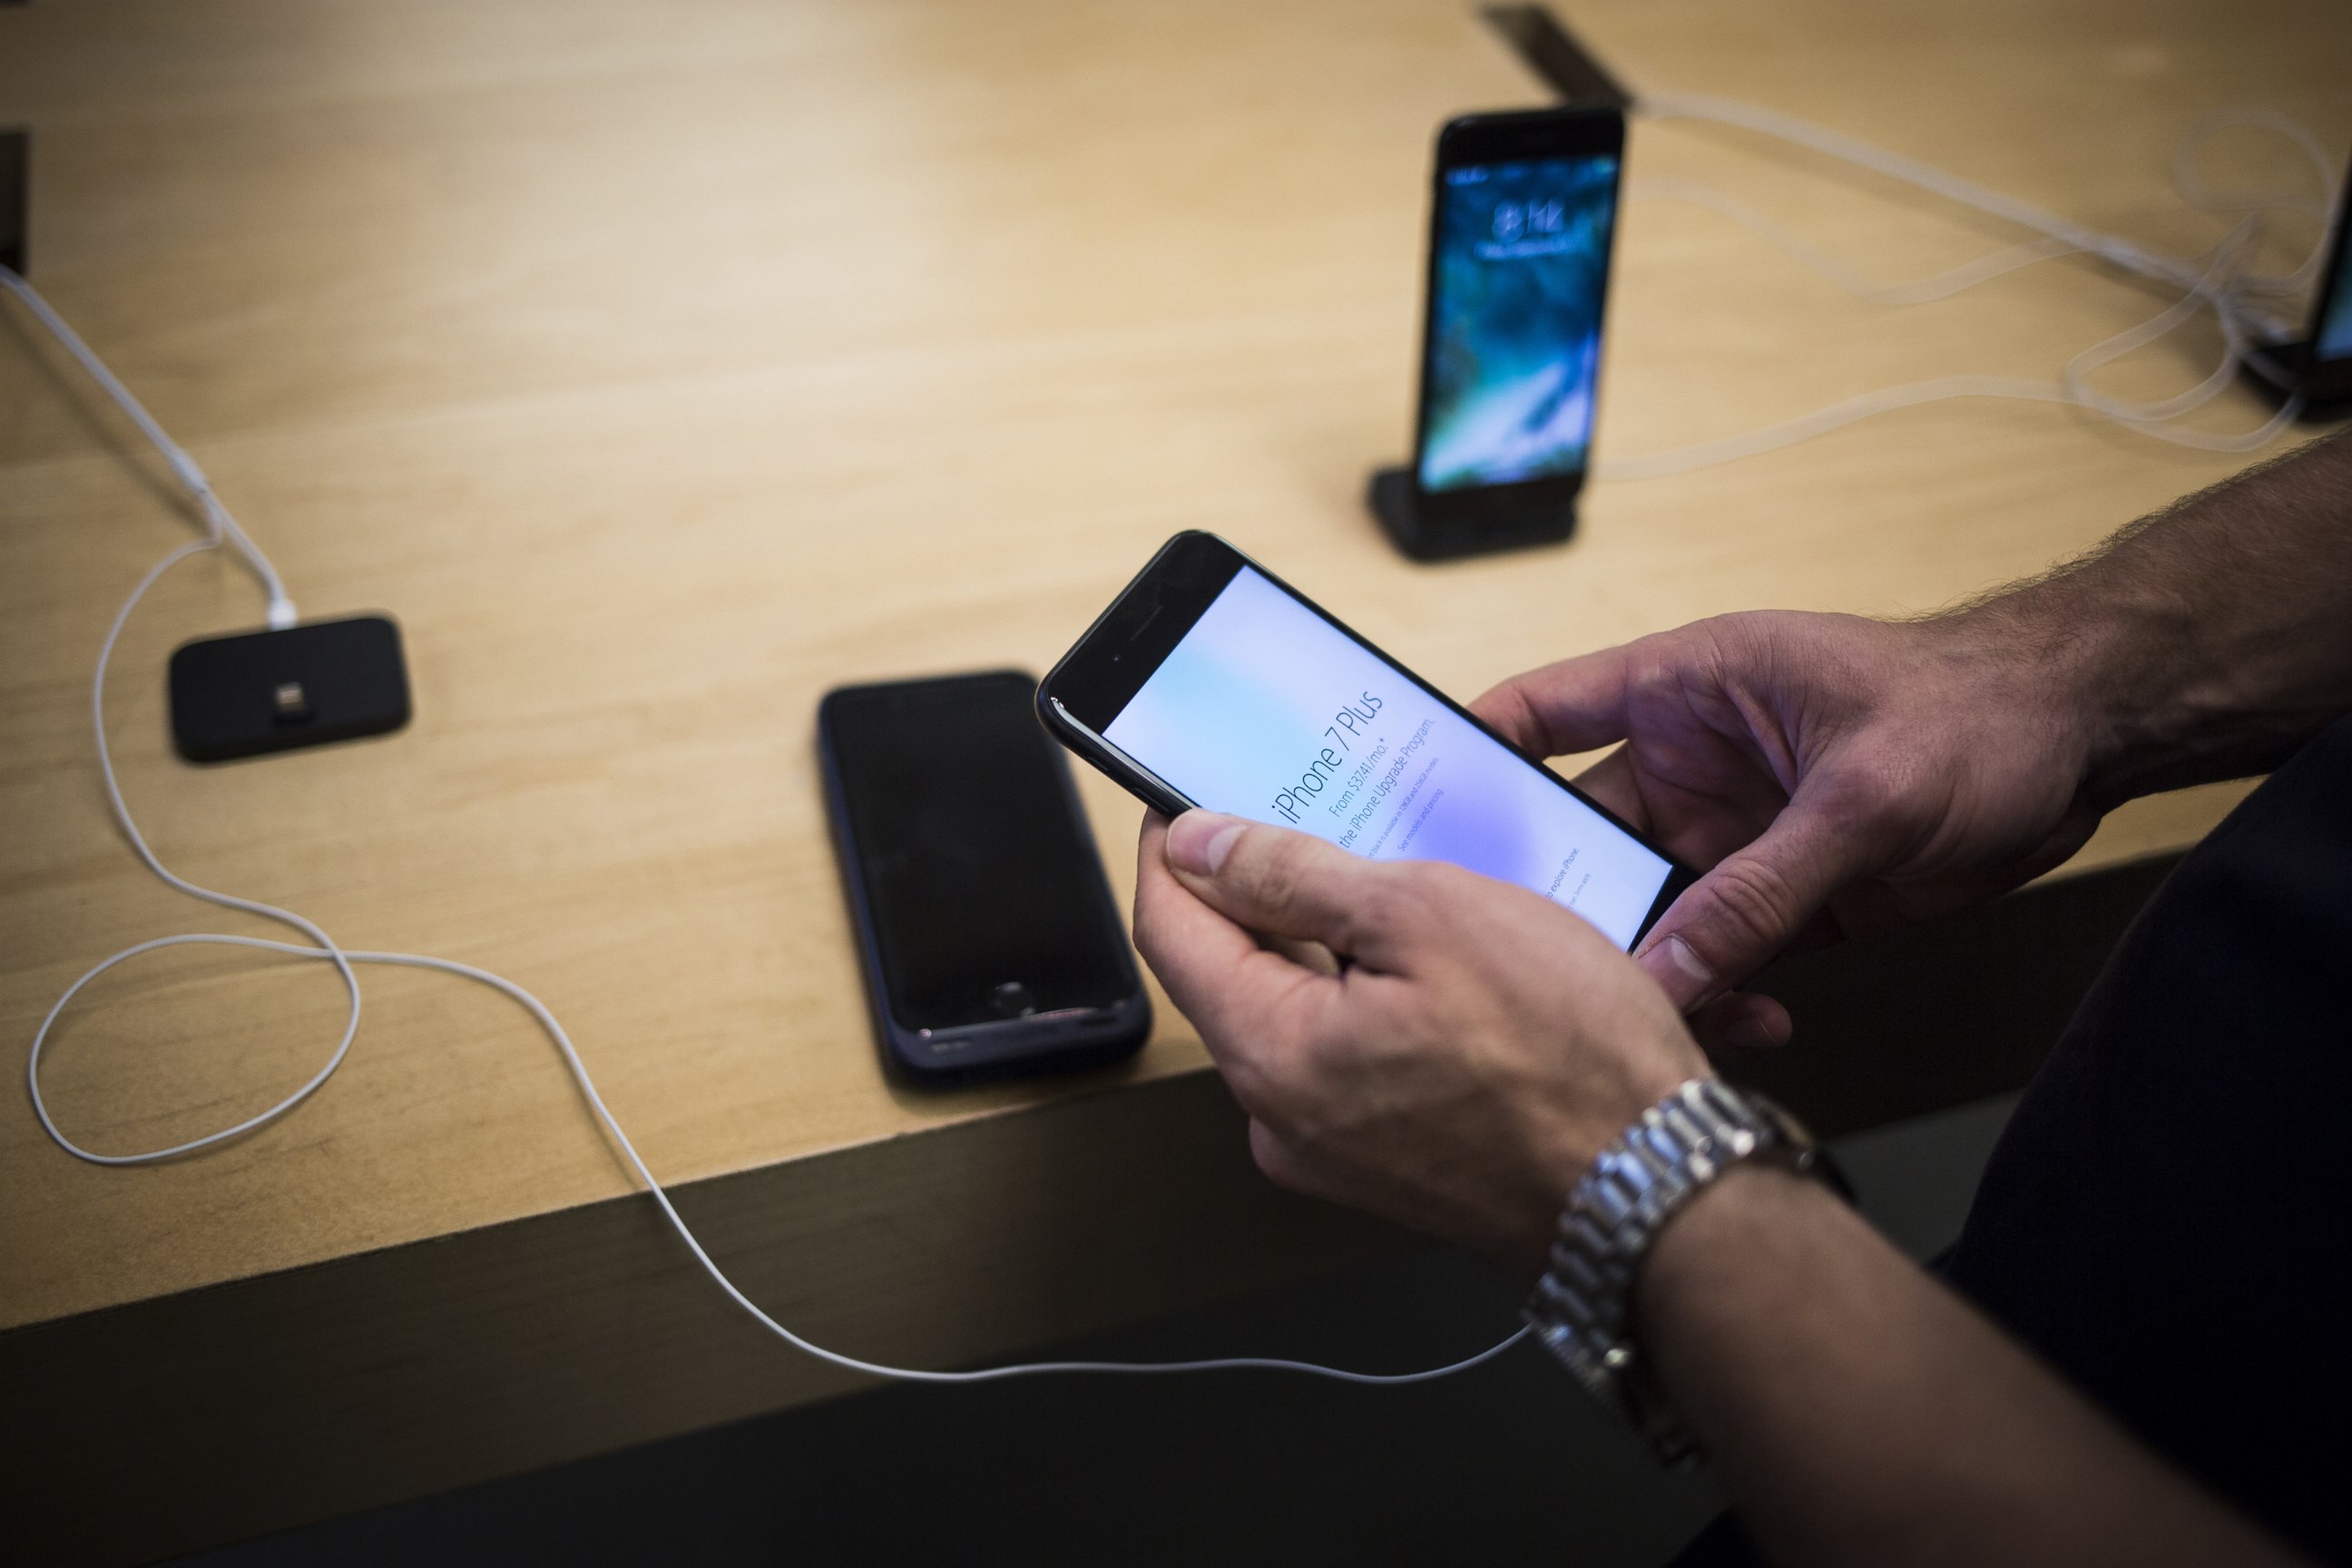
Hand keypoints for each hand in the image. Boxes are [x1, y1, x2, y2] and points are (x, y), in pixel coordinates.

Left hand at [1135, 810, 1706, 1274]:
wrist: (1660, 1195)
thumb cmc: (1568, 1059)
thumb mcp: (1428, 915)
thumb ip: (1294, 876)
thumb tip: (1200, 847)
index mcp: (1271, 1054)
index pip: (1169, 932)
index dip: (1173, 852)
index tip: (1187, 799)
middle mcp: (1282, 1117)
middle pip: (1230, 974)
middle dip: (1259, 890)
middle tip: (1311, 818)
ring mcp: (1335, 1151)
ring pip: (1299, 1014)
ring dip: (1330, 943)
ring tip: (1393, 880)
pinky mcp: (1390, 1165)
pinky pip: (1351, 1059)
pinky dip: (1373, 999)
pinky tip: (1433, 960)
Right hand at [1471, 610, 2101, 1036]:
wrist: (2085, 742)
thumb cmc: (1975, 711)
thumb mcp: (1864, 798)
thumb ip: (1760, 891)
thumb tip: (1666, 971)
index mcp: (1684, 689)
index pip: (1540, 712)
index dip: (1465, 759)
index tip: (1404, 817)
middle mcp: (1690, 763)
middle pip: (1582, 839)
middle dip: (1555, 903)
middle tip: (1514, 969)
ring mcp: (1732, 833)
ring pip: (1649, 912)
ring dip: (1644, 966)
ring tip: (1634, 1022)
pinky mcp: (1782, 896)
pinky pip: (1721, 954)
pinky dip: (1718, 995)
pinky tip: (1739, 1027)